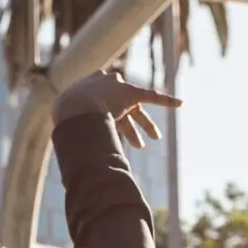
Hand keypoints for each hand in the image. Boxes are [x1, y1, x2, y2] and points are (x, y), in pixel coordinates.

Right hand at [51, 68, 180, 150]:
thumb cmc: (66, 118)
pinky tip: (180, 103)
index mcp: (89, 96)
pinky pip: (152, 96)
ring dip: (146, 125)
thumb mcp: (66, 127)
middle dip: (131, 127)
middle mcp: (104, 90)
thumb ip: (74, 139)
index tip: (117, 124)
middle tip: (140, 144)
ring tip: (155, 139)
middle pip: (122, 111)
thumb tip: (72, 158)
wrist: (73, 107)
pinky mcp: (130, 92)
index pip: (105, 109)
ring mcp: (117, 91)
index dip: (114, 120)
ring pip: (136, 111)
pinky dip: (166, 100)